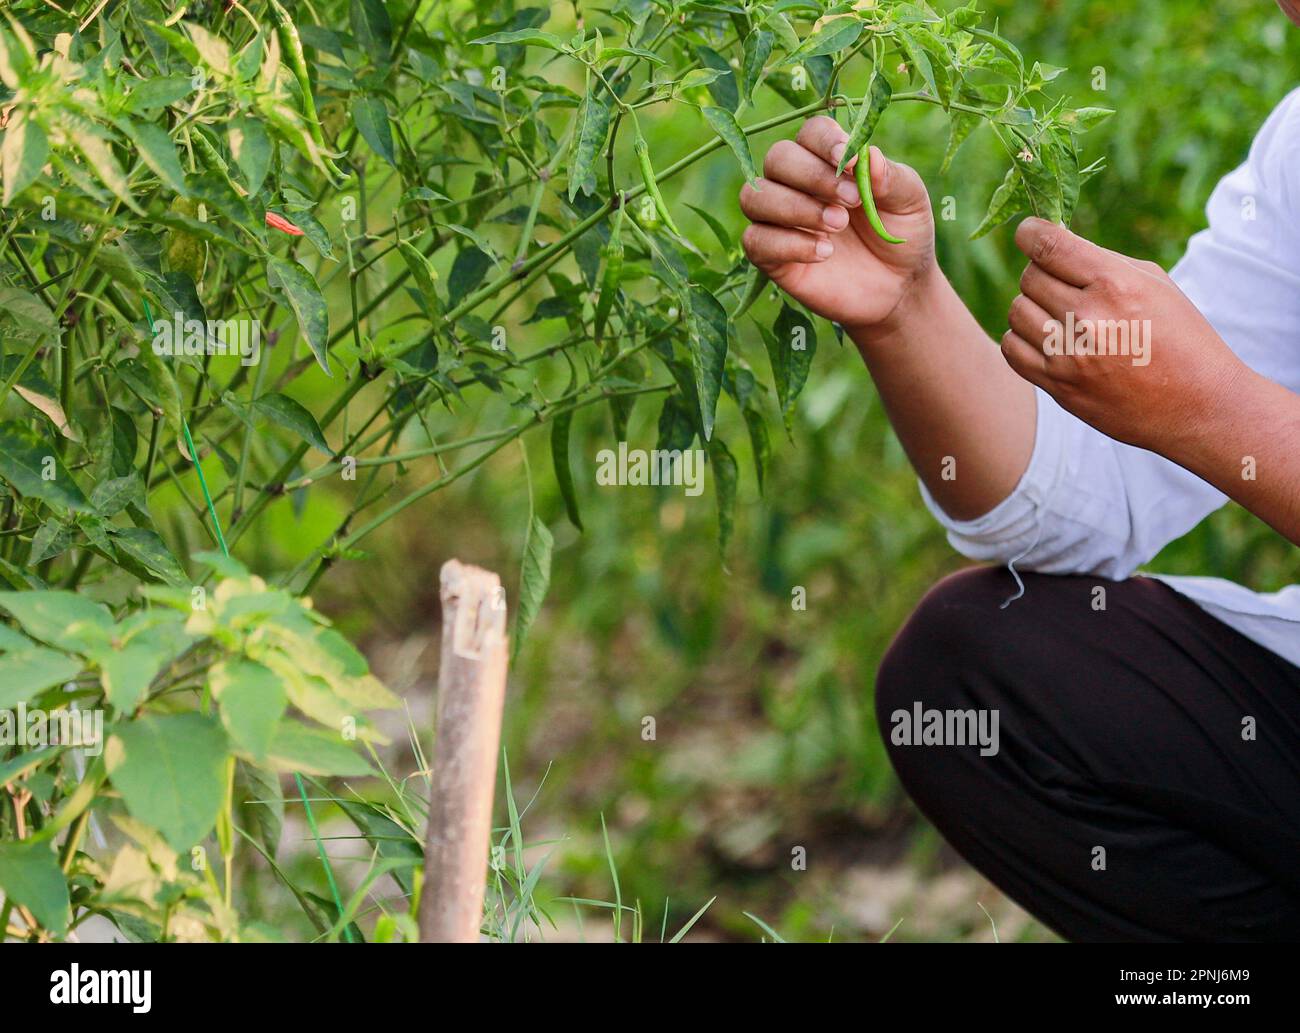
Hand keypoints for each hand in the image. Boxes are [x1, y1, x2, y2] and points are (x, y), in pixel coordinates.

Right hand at [739, 116, 934, 332]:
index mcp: (828, 160)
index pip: (809, 133)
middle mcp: (796, 184)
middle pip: (777, 158)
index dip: (823, 141)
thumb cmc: (900, 233)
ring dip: (795, 208)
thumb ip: (891, 176)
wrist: (898, 288)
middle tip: (851, 201)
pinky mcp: (771, 256)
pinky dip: (788, 244)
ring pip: (754, 197)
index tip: (847, 159)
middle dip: (811, 176)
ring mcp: (779, 220)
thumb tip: (866, 155)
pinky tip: (824, 253)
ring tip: (837, 226)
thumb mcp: (910, 201)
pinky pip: (755, 241)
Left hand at [1002, 218, 1247, 452]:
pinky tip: (1045, 339)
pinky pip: (1012, 349)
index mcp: (1116, 285)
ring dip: (1032, 307)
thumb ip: (1102, 262)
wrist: (1197, 405)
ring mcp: (1069, 356)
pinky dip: (1022, 339)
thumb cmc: (1181, 337)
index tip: (1028, 233)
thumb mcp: (1154, 285)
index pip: (1049, 246)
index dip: (1030, 233)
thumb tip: (1053, 245)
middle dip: (1042, 274)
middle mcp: (1088, 318)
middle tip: (1062, 284)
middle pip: (1030, 277)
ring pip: (1017, 311)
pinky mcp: (1058, 386)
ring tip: (1059, 314)